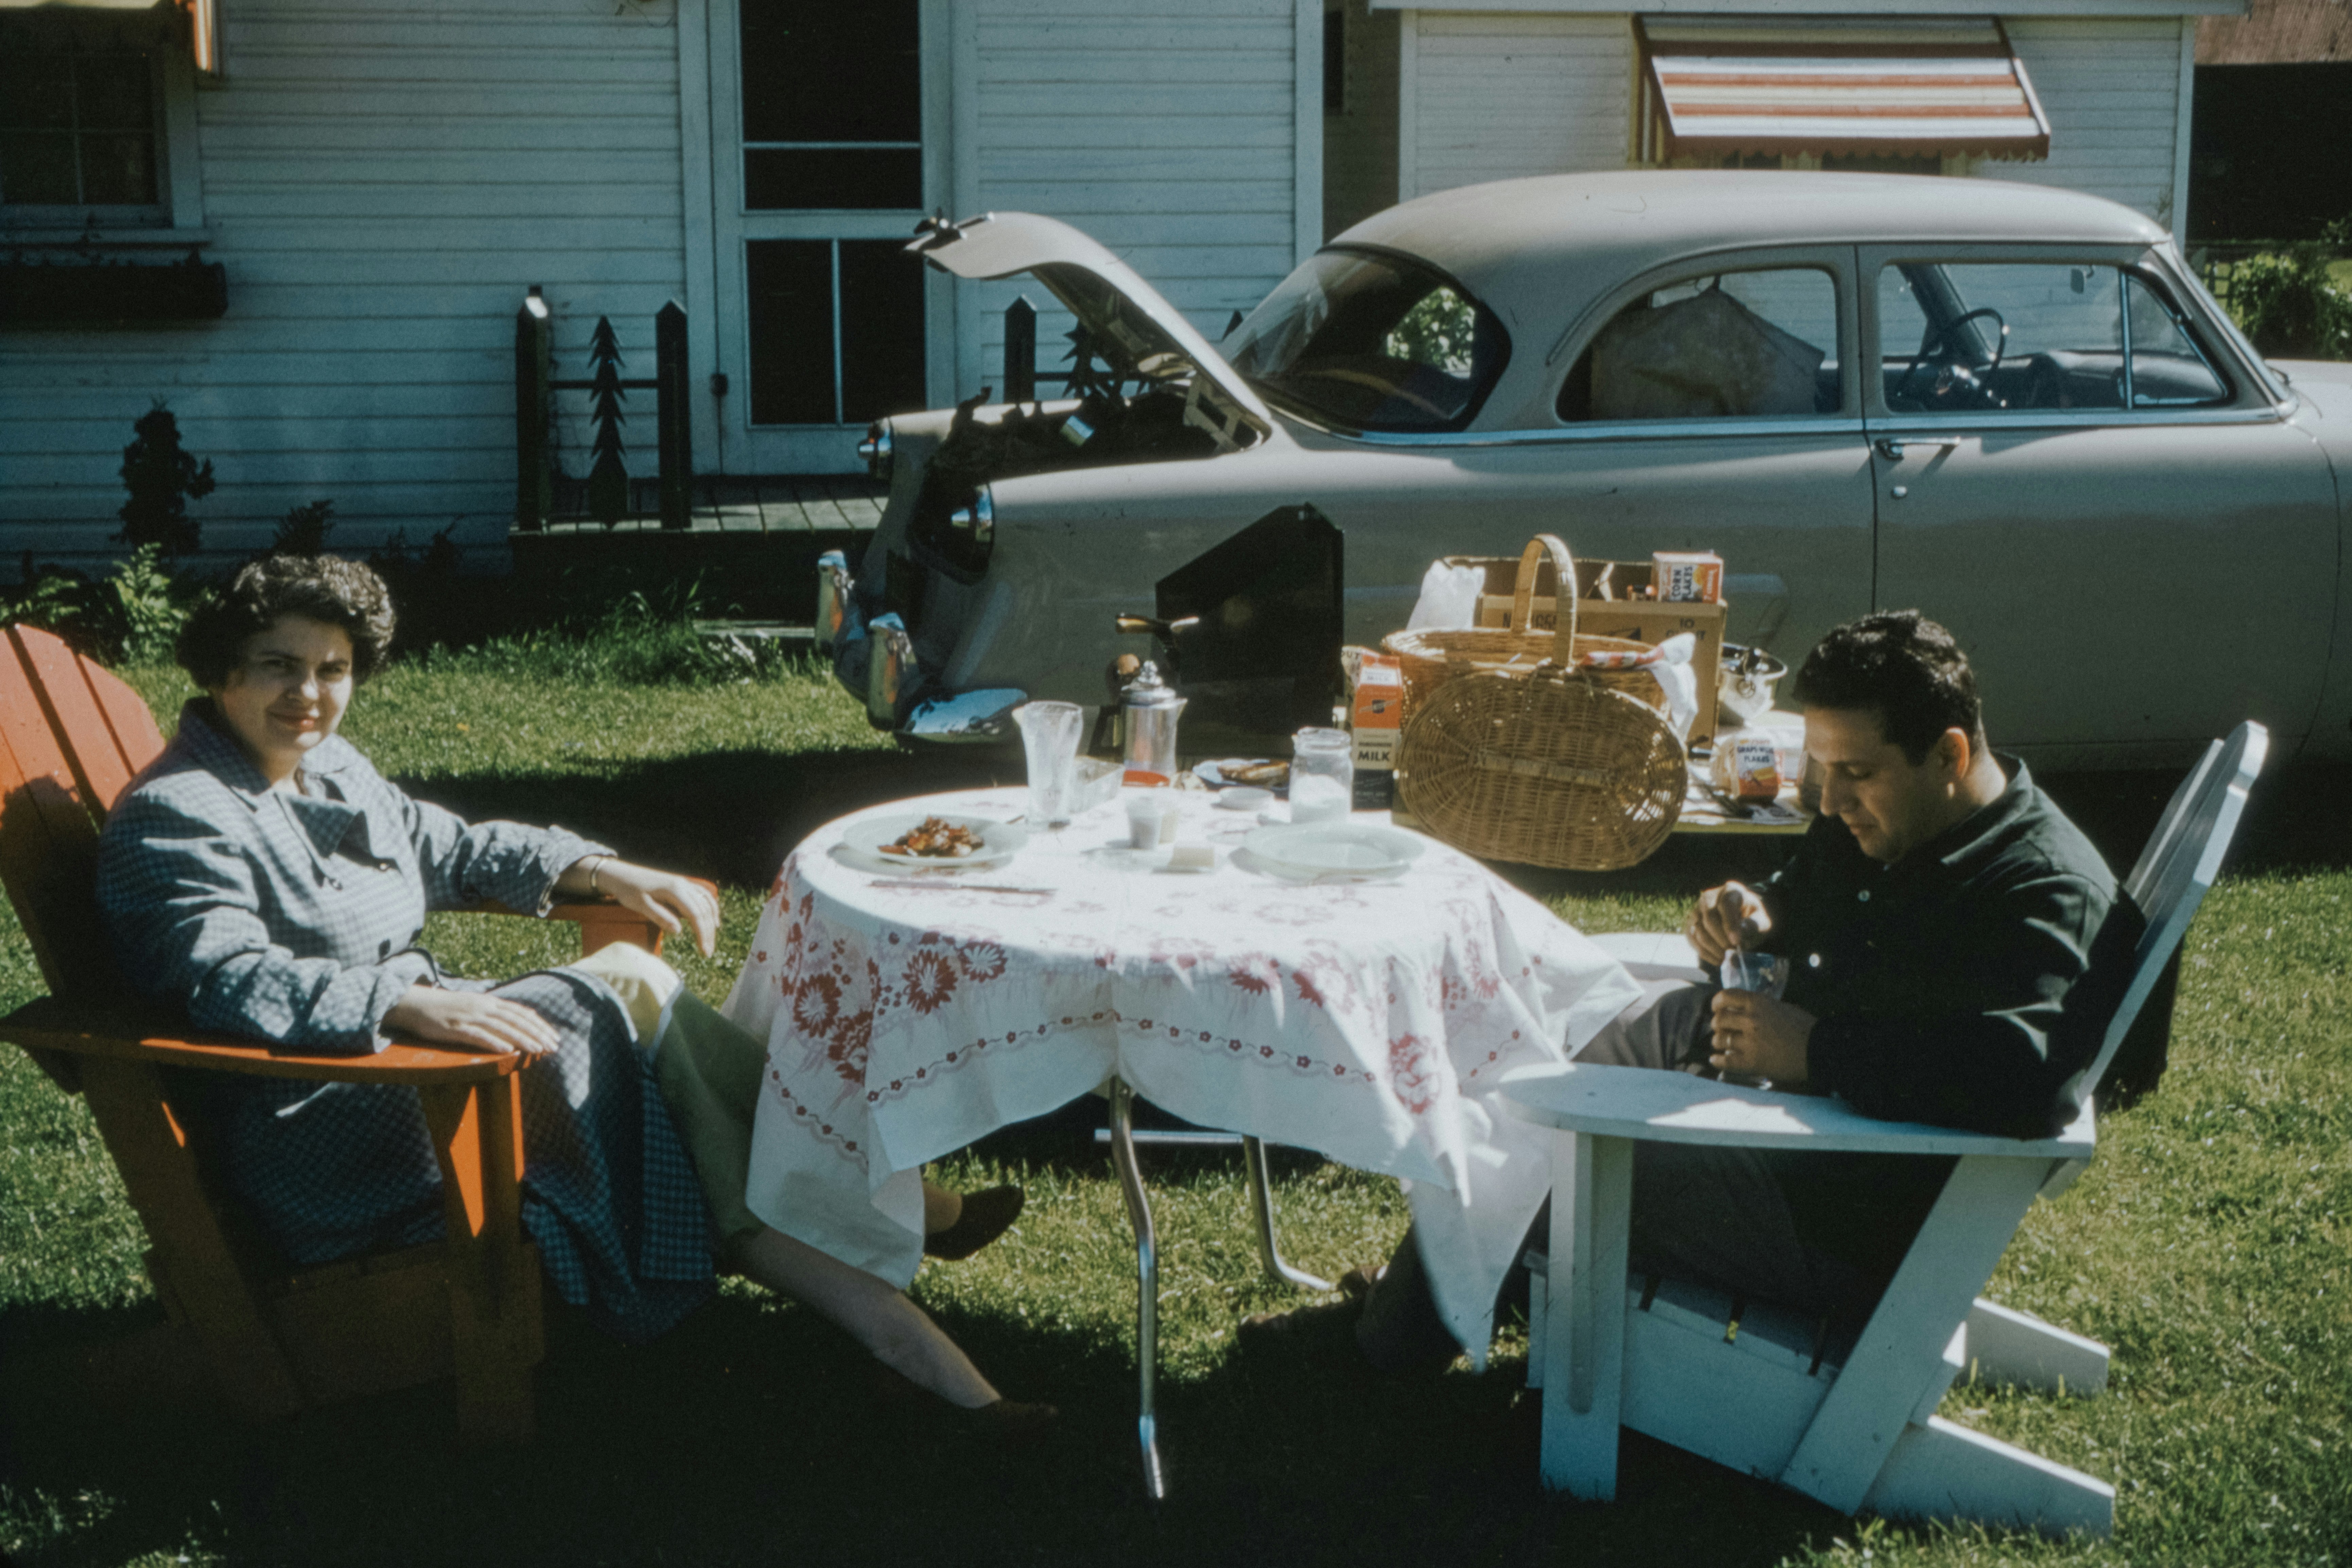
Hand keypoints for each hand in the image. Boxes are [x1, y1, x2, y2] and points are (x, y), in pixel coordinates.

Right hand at [384, 986, 560, 1055]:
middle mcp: (484, 1007)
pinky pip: (478, 1036)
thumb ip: (492, 1013)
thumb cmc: (446, 1008)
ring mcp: (470, 1017)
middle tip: (554, 1046)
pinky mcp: (456, 1028)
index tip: (554, 1036)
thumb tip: (513, 1024)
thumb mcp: (473, 1006)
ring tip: (538, 1050)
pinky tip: (508, 1050)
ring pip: (502, 1028)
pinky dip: (494, 1043)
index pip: (521, 1013)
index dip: (539, 1025)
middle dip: (538, 1034)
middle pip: (517, 1020)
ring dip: (522, 1039)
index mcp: (490, 1002)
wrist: (416, 1003)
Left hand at [577, 858, 720, 957]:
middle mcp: (683, 884)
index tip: (704, 952)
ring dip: (711, 921)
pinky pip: (703, 895)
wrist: (620, 873)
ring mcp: (684, 882)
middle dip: (708, 932)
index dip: (702, 934)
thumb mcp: (640, 905)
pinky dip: (710, 907)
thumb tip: (679, 931)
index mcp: (674, 889)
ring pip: (706, 902)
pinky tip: (712, 918)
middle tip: (707, 953)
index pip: (696, 914)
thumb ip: (660, 917)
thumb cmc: (627, 890)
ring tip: (711, 939)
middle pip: (704, 910)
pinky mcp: (681, 884)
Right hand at [1687, 881, 1770, 967]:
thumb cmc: (1751, 918)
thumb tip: (1740, 934)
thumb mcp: (1761, 919)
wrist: (1740, 917)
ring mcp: (1696, 910)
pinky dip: (1704, 952)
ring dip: (1712, 948)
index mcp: (1730, 891)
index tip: (1736, 941)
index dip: (1730, 924)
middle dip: (1720, 939)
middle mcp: (1709, 897)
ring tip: (1726, 957)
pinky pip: (1692, 939)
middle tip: (1732, 952)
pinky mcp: (1690, 923)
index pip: (1725, 905)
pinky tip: (1717, 959)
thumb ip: (1754, 925)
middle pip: (1709, 918)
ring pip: (1698, 930)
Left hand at [1708, 989, 1814, 1084]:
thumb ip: (1760, 1007)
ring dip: (1719, 1042)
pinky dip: (1718, 1061)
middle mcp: (1750, 1020)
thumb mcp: (1781, 1007)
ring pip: (1719, 1040)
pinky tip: (1716, 1060)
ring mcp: (1750, 1042)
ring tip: (1723, 1045)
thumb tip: (1743, 1009)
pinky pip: (1725, 1062)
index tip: (1716, 1008)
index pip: (1725, 996)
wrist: (1819, 1049)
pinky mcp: (1752, 1062)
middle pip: (1719, 1019)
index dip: (1716, 1003)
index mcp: (1758, 1003)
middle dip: (1717, 1025)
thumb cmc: (1804, 1027)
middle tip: (1721, 1029)